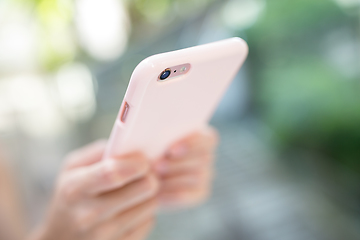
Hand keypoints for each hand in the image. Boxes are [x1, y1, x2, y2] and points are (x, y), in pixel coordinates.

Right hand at [30, 140, 158, 239]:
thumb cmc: (69, 198)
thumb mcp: (72, 168)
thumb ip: (100, 152)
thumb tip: (131, 148)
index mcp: (75, 189)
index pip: (113, 173)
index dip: (135, 163)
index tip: (142, 160)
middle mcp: (89, 215)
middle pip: (144, 188)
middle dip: (149, 176)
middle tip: (143, 174)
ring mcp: (105, 236)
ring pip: (151, 204)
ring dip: (147, 195)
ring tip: (133, 194)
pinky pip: (149, 222)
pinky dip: (144, 213)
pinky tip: (129, 211)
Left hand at [155, 126, 217, 208]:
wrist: (143, 175)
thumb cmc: (150, 150)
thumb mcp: (154, 142)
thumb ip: (160, 139)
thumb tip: (155, 140)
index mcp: (203, 138)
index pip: (208, 139)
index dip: (191, 144)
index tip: (171, 151)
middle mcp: (207, 156)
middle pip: (202, 158)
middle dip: (178, 163)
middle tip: (157, 166)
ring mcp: (206, 176)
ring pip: (197, 177)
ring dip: (174, 179)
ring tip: (155, 179)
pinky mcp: (200, 193)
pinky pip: (190, 195)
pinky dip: (173, 195)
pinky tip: (158, 194)